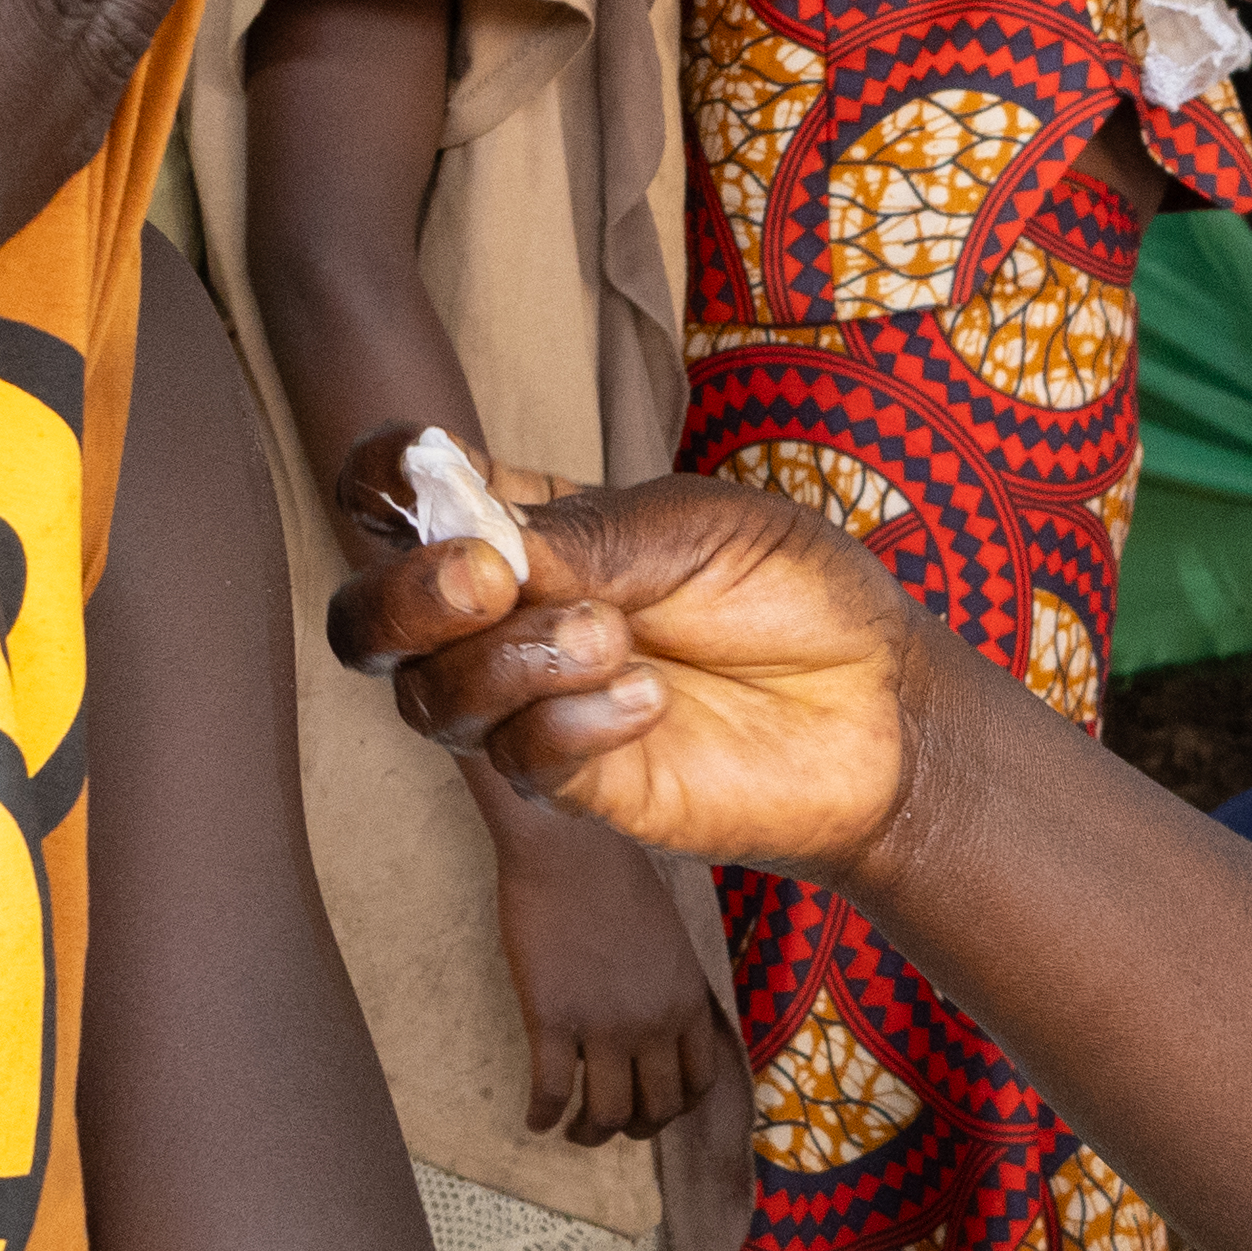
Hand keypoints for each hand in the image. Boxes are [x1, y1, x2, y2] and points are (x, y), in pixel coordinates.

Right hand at [351, 478, 932, 880]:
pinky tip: (652, 699)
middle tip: (486, 578)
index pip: (399, 500)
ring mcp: (533, 705)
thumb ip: (578, 534)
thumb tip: (473, 541)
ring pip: (430, 698)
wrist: (882, 705)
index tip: (424, 465)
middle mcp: (509, 620)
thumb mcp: (694, 528)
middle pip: (369, 622)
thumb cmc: (796, 594)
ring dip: (510, 659)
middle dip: (402, 596)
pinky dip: (571, 721)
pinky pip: (518, 760)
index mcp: (527, 527)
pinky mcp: (577, 784)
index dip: (383, 479)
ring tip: (615, 636)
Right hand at [486, 787, 741, 1144]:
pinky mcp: (552, 1020)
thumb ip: (669, 988)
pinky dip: (542, 1117)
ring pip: (606, 1114)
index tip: (656, 1110)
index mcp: (686, 1001)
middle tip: (610, 1126)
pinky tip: (535, 1120)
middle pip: (656, 1108)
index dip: (677, 1107)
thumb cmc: (617, 879)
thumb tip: (660, 1025)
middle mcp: (653, 1023)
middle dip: (635, 1129)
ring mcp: (602, 1026)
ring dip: (590, 1134)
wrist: (571, 847)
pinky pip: (550, 1092)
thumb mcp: (669, 940)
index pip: (699, 1082)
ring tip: (573, 1132)